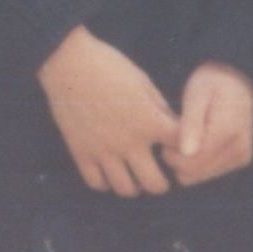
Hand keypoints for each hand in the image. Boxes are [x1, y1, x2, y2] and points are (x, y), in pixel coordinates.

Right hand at [38, 26, 178, 195]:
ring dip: (135, 186)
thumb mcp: (144, 82)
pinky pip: (97, 183)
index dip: (183, 151)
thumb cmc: (110, 66)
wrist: (69, 62)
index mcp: (149, 121)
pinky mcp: (81, 152)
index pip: (180, 149)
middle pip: (155, 184)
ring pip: (126, 190)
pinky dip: (106, 182)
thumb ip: (160, 109)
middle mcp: (129, 142)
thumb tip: (174, 128)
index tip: (176, 149)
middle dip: (162, 183)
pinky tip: (110, 172)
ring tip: (135, 177)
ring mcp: (103, 151)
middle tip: (159, 174)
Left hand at [162, 63, 252, 188]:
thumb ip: (191, 123)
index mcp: (228, 131)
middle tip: (171, 136)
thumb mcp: (197, 94)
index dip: (171, 153)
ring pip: (197, 176)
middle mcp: (239, 149)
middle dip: (176, 157)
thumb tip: (187, 153)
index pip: (191, 160)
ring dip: (184, 160)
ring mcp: (241, 157)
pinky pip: (204, 174)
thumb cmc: (212, 83)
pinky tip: (193, 142)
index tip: (164, 136)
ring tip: (184, 136)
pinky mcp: (238, 161)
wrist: (237, 81)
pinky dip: (194, 161)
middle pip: (193, 171)